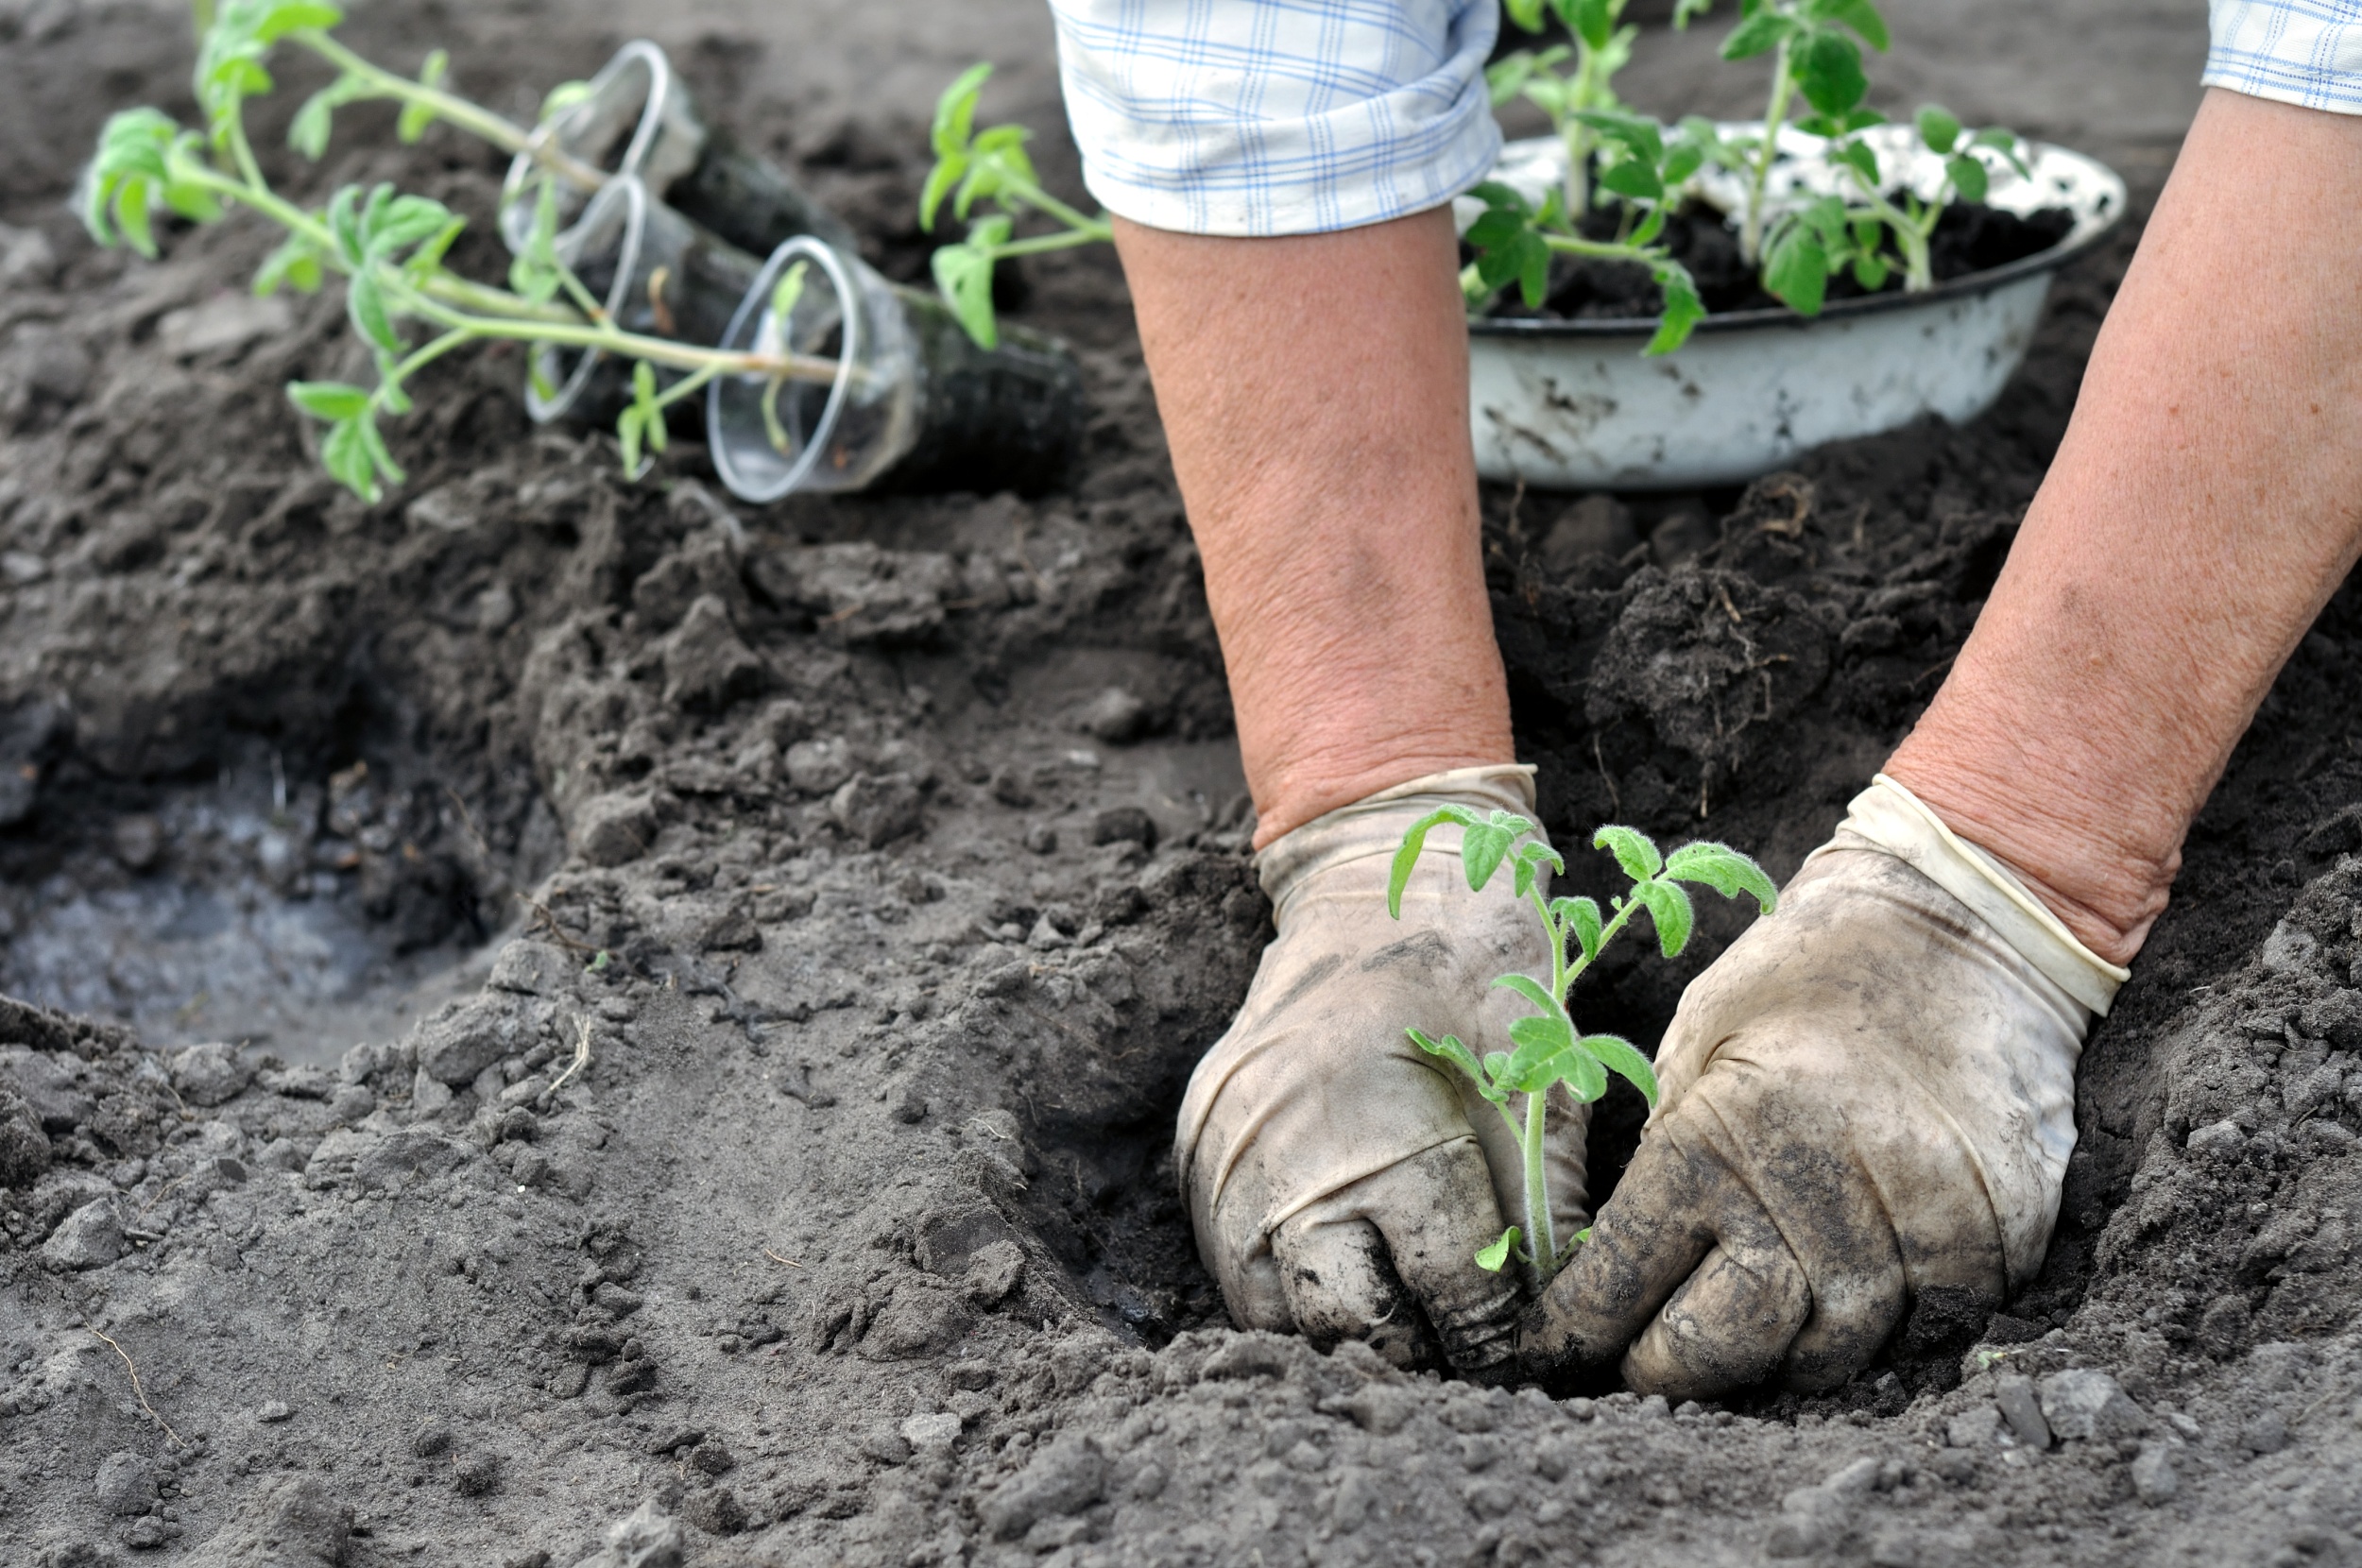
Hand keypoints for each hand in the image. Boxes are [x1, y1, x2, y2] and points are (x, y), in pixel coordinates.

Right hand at [1178, 767, 1586, 1372]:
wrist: (1373, 879)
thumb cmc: (1474, 970)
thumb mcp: (1536, 1082)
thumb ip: (1544, 1213)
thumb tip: (1554, 1323)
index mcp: (1388, 1138)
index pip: (1449, 1296)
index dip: (1495, 1339)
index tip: (1521, 1355)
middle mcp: (1289, 1159)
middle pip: (1347, 1326)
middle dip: (1413, 1349)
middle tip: (1459, 1349)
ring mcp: (1230, 1157)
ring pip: (1275, 1311)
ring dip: (1339, 1328)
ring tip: (1399, 1323)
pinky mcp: (1199, 1151)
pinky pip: (1232, 1260)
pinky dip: (1285, 1282)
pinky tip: (1339, 1269)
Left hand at [1522, 780, 2119, 1397]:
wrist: (1965, 929)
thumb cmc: (1808, 978)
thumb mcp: (1700, 1038)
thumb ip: (1668, 1152)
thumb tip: (1621, 1271)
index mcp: (1721, 1133)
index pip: (1626, 1276)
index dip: (1580, 1329)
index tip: (1555, 1351)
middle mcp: (1818, 1189)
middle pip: (1724, 1347)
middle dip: (1667, 1371)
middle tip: (1642, 1367)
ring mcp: (1916, 1224)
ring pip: (1828, 1356)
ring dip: (1775, 1361)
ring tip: (1744, 1338)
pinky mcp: (1993, 1241)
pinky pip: (1922, 1334)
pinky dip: (1875, 1335)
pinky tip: (1839, 1304)